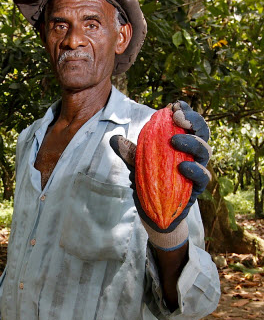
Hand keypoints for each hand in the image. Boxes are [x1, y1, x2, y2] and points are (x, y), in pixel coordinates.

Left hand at [110, 101, 211, 249]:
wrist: (154, 214)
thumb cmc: (150, 184)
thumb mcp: (137, 166)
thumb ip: (129, 153)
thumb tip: (114, 138)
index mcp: (182, 144)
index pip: (188, 123)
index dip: (185, 111)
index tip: (174, 105)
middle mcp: (193, 154)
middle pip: (202, 132)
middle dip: (193, 120)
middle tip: (177, 116)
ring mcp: (197, 170)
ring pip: (205, 151)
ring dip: (192, 142)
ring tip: (174, 140)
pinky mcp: (198, 188)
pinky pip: (203, 177)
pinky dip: (195, 170)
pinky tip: (182, 166)